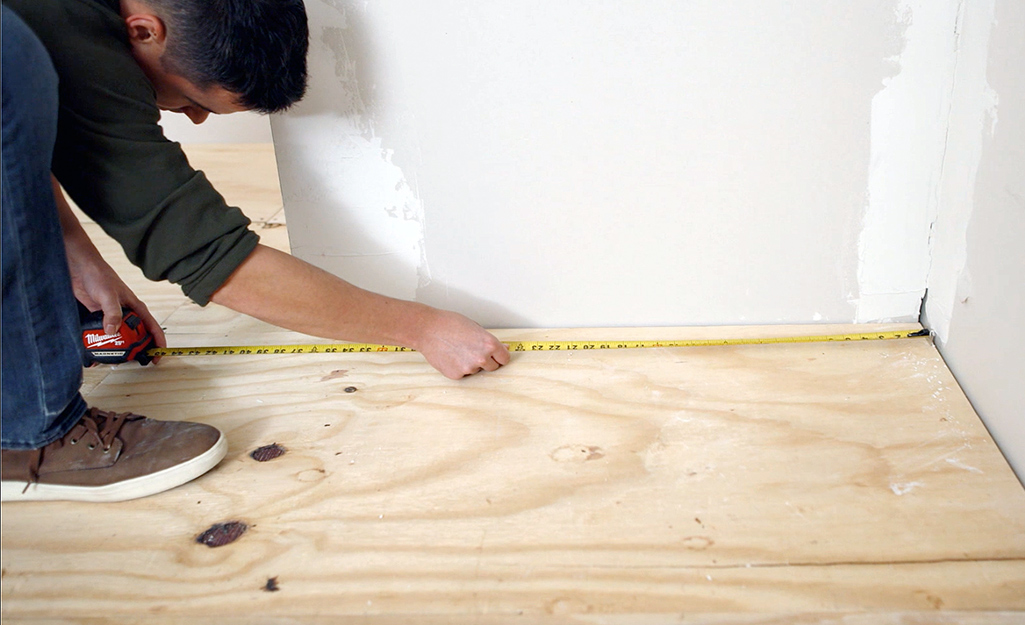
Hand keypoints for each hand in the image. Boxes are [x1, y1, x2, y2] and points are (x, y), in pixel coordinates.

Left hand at [52, 176, 165, 348]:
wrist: (78, 266)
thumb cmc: (98, 274)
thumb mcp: (108, 294)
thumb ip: (112, 313)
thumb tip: (113, 332)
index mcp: (135, 306)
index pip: (152, 327)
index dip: (157, 342)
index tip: (157, 357)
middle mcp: (126, 312)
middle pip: (135, 335)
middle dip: (134, 349)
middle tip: (130, 362)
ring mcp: (111, 315)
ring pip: (118, 336)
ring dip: (115, 347)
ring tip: (110, 359)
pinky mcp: (97, 316)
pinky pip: (101, 333)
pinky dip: (98, 342)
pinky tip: (93, 350)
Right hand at [413, 309, 509, 379]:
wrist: (427, 329)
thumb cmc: (449, 324)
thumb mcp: (475, 327)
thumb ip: (490, 341)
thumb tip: (503, 348)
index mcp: (489, 344)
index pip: (505, 359)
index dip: (500, 356)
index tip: (496, 356)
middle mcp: (481, 358)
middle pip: (493, 367)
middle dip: (487, 361)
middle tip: (473, 350)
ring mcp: (469, 368)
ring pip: (476, 370)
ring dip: (471, 364)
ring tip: (458, 350)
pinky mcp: (457, 375)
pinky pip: (463, 374)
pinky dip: (459, 367)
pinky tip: (451, 356)